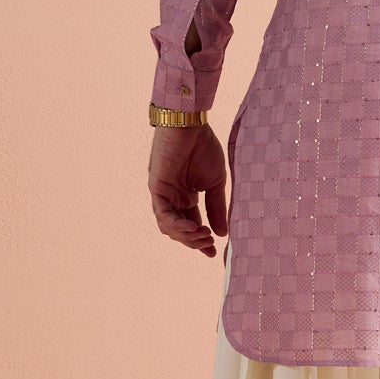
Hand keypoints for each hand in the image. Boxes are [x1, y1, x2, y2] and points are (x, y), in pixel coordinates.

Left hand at [149, 124, 227, 257]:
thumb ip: (216, 207)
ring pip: (168, 227)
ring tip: (203, 235)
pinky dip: (175, 225)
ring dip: (185, 236)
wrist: (192, 126)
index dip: (200, 241)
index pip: (191, 225)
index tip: (212, 253)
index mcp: (186, 197)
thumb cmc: (203, 148)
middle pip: (179, 231)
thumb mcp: (215, 183)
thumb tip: (223, 233)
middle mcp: (172, 198)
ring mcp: (163, 194)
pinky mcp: (156, 188)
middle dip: (194, 241)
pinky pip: (162, 214)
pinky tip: (191, 228)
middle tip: (209, 243)